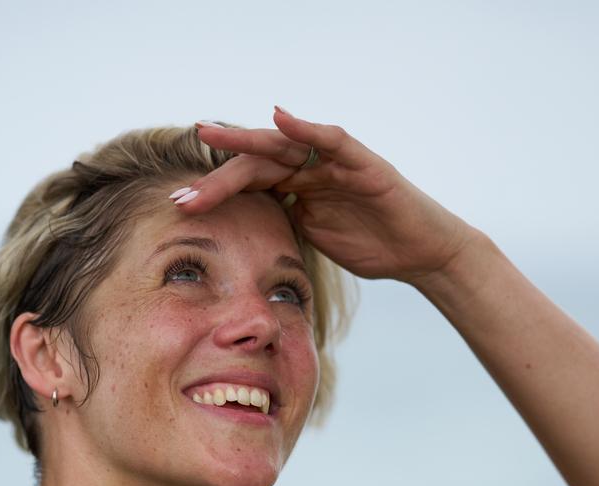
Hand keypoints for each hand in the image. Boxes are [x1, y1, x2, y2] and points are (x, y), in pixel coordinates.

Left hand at [177, 107, 479, 286]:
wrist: (420, 253)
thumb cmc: (373, 246)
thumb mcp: (315, 239)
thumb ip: (284, 226)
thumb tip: (245, 235)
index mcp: (296, 188)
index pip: (248, 184)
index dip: (214, 193)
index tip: (178, 204)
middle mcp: (310, 169)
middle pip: (255, 165)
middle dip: (216, 177)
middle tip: (181, 190)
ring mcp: (334, 162)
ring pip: (283, 145)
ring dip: (245, 141)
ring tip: (209, 134)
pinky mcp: (361, 162)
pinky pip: (330, 139)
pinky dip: (306, 128)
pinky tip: (279, 118)